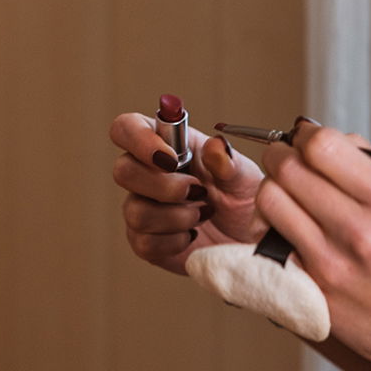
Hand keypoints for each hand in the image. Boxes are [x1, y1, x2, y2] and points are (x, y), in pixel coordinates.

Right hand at [108, 112, 264, 274]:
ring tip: (202, 215)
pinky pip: (144, 242)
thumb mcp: (244, 178)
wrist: (248, 242)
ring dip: (176, 217)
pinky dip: (174, 241)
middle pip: (122, 170)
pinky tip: (192, 236)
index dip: (139, 140)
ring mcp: (143, 208)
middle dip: (164, 186)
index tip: (169, 160)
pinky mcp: (145, 241)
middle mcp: (149, 175)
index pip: (127, 128)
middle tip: (198, 192)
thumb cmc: (244, 202)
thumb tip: (214, 146)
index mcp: (168, 146)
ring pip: (134, 211)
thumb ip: (228, 162)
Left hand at [254, 121, 370, 370]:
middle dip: (280, 155)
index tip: (305, 138)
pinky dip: (272, 229)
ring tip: (285, 195)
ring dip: (271, 190)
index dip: (305, 135)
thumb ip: (368, 166)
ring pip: (271, 201)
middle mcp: (359, 229)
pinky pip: (271, 242)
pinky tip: (288, 229)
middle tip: (284, 159)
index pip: (324, 146)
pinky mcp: (312, 290)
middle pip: (289, 169)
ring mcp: (331, 262)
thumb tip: (319, 136)